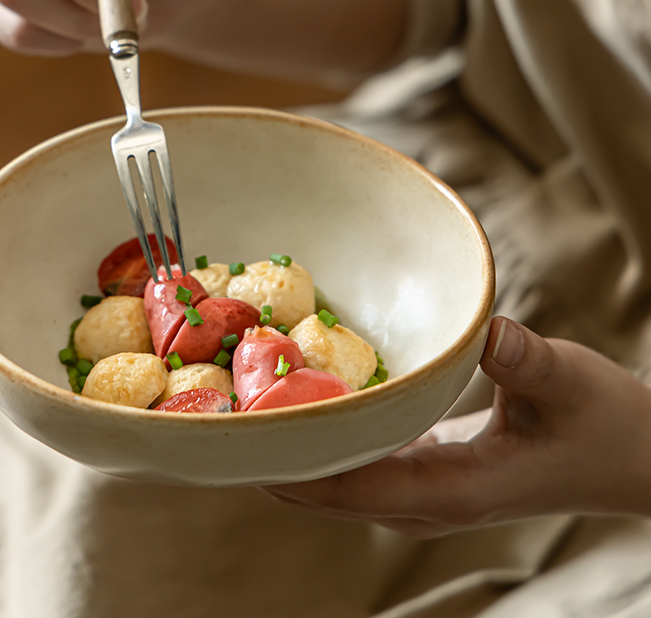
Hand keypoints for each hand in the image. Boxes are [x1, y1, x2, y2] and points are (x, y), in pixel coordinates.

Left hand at [267, 317, 650, 536]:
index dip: (297, 466)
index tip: (245, 438)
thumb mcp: (568, 382)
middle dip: (276, 457)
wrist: (627, 457)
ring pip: (336, 482)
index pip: (357, 488)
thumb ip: (527, 361)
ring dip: (293, 450)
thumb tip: (487, 330)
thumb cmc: (601, 421)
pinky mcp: (423, 473)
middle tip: (220, 417)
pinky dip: (323, 440)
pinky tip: (298, 408)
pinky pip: (357, 464)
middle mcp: (426, 501)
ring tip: (241, 412)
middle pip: (329, 491)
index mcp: (454, 490)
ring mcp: (422, 492)